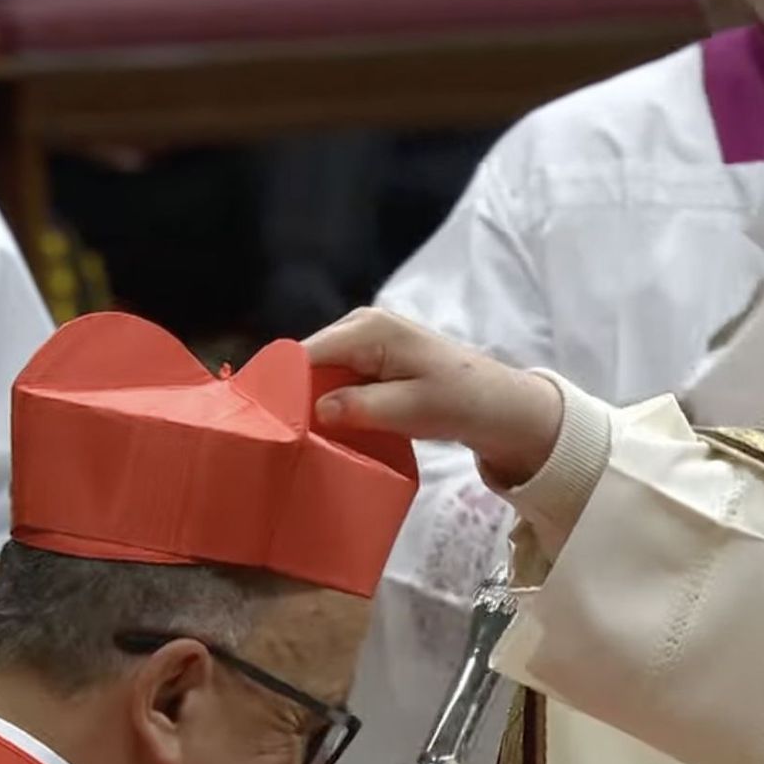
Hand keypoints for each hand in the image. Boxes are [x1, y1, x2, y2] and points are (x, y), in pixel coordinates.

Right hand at [304, 308, 563, 487]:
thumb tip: (317, 410)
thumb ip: (362, 407)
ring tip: (295, 438)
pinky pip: (336, 379)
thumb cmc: (459, 402)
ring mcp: (364, 342)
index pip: (305, 354)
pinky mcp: (370, 360)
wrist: (498, 405)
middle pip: (307, 361)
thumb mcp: (411, 409)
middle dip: (293, 395)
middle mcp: (360, 326)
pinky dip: (330, 402)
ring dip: (310, 402)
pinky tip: (323, 430)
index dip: (280, 386)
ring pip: (319, 372)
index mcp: (367, 330)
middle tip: (280, 437)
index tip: (265, 423)